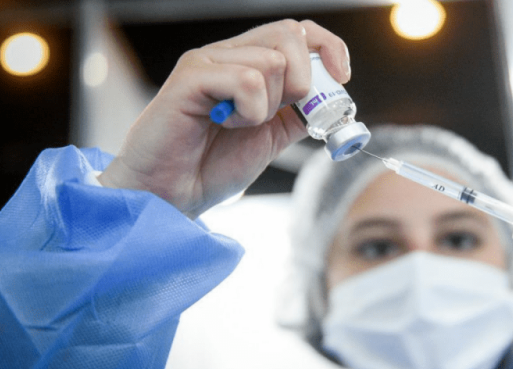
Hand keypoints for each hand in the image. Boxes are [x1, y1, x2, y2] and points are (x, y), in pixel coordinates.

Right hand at [98, 20, 350, 217]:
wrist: (170, 194)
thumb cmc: (209, 166)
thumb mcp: (270, 138)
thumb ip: (297, 115)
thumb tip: (330, 102)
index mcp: (248, 64)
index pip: (298, 30)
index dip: (328, 47)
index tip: (343, 76)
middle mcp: (228, 54)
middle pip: (290, 35)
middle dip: (302, 82)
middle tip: (278, 115)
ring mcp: (208, 61)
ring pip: (272, 62)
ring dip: (268, 107)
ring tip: (237, 125)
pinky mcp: (191, 76)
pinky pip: (247, 80)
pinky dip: (248, 112)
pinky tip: (225, 123)